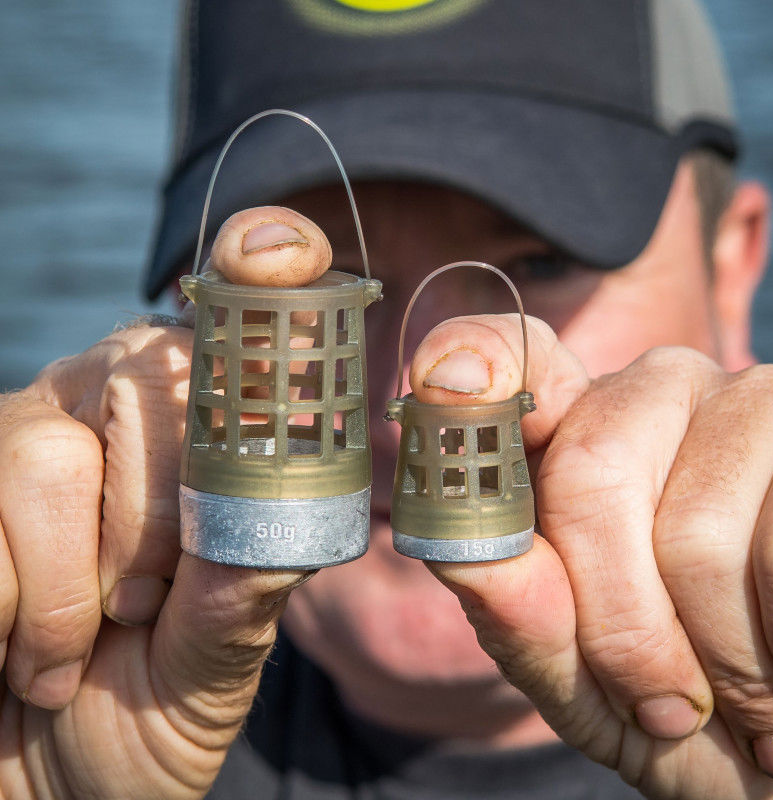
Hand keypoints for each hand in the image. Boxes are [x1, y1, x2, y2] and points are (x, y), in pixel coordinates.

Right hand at [0, 207, 327, 797]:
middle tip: (143, 610)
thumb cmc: (148, 712)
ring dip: (65, 586)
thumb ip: (247, 584)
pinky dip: (4, 604)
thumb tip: (287, 505)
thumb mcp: (217, 659)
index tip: (283, 256)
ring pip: (43, 458)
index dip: (265, 266)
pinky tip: (10, 644)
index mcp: (206, 437)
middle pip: (143, 388)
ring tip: (68, 653)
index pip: (240, 334)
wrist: (49, 784)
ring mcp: (26, 429)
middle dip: (148, 525)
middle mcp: (116, 406)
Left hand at [411, 315, 772, 797]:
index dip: (476, 358)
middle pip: (590, 475)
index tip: (444, 385)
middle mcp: (655, 388)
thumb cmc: (674, 697)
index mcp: (576, 430)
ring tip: (743, 695)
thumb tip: (463, 555)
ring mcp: (750, 396)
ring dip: (719, 657)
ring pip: (696, 533)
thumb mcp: (579, 676)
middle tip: (666, 704)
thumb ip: (520, 617)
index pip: (513, 356)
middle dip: (621, 626)